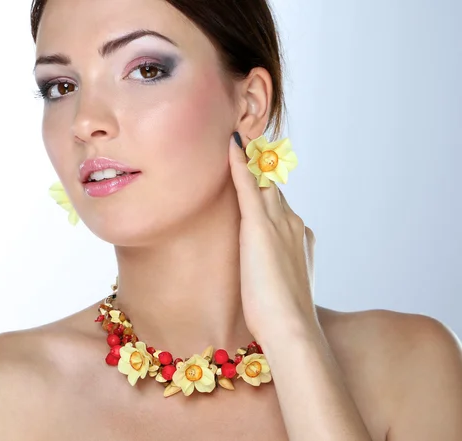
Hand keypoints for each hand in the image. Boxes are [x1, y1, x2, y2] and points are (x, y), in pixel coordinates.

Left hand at [228, 134, 316, 339]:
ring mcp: (278, 222)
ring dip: (252, 160)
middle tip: (250, 140)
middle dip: (262, 165)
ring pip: (263, 181)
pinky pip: (247, 187)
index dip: (268, 185)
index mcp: (299, 234)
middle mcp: (292, 222)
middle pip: (274, 186)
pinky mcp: (260, 226)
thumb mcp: (283, 282)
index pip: (280, 202)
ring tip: (239, 136)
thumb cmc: (284, 314)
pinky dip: (240, 164)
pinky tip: (232, 145)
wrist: (291, 327)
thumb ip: (278, 265)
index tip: (261, 168)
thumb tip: (268, 264)